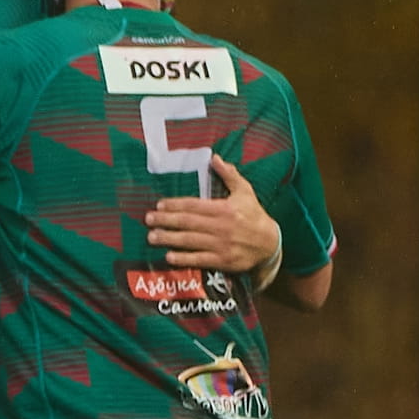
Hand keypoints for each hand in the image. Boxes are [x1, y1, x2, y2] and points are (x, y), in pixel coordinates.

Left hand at [145, 156, 280, 276]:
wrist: (270, 244)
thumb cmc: (254, 215)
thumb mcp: (245, 191)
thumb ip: (229, 175)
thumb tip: (214, 158)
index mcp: (224, 208)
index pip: (194, 205)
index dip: (175, 204)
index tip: (159, 204)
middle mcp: (221, 226)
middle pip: (188, 222)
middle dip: (165, 220)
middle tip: (148, 219)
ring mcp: (222, 245)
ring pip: (190, 241)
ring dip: (169, 239)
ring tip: (151, 237)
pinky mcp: (223, 261)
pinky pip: (199, 260)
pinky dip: (183, 258)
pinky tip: (169, 256)